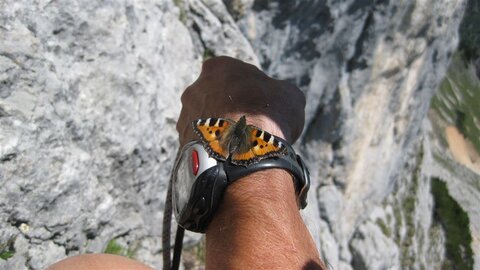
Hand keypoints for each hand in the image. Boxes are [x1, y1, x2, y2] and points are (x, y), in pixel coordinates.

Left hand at [176, 56, 305, 146]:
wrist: (243, 153)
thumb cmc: (267, 117)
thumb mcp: (289, 96)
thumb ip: (280, 91)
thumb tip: (280, 98)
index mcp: (218, 67)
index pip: (234, 73)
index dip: (249, 88)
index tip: (260, 102)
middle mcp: (195, 88)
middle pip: (216, 96)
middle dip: (230, 108)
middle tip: (249, 124)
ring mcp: (186, 116)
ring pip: (206, 120)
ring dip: (219, 128)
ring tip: (239, 145)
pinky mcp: (182, 142)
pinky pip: (201, 142)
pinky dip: (212, 147)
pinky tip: (228, 156)